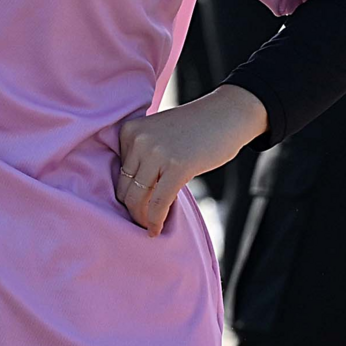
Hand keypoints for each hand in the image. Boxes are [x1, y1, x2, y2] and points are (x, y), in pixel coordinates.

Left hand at [109, 85, 265, 234]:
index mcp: (130, 131)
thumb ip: (142, 155)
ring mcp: (157, 153)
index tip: (136, 206)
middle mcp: (139, 140)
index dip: (126, 193)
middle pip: (124, 187)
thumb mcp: (158, 133)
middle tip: (141, 222)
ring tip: (149, 227)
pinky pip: (159, 202)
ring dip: (142, 218)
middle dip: (132, 209)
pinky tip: (156, 230)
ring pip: (137, 198)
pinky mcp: (177, 167)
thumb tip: (131, 195)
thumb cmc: (196, 129)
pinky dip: (156, 221)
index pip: (117, 172)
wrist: (227, 114)